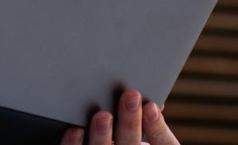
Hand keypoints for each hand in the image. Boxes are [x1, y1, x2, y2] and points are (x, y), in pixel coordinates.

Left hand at [61, 90, 178, 144]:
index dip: (157, 127)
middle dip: (130, 121)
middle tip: (130, 96)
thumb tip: (149, 98)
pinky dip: (75, 144)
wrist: (97, 144)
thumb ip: (144, 112)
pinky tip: (75, 131)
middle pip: (130, 144)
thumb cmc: (122, 126)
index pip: (162, 142)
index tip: (151, 106)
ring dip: (103, 135)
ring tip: (102, 115)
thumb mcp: (139, 120)